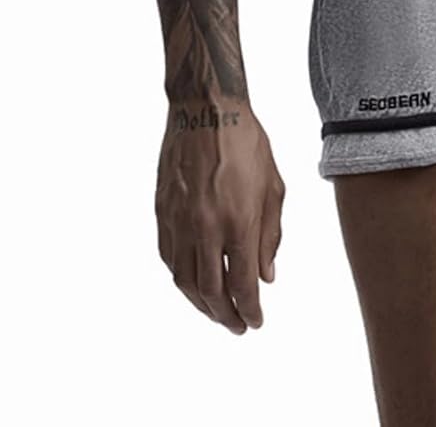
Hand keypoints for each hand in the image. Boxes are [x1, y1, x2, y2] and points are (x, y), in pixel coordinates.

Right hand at [155, 100, 285, 333]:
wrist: (205, 110)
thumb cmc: (246, 142)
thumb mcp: (273, 186)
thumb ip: (270, 235)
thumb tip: (267, 275)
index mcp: (239, 221)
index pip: (244, 284)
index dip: (250, 310)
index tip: (256, 322)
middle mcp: (206, 227)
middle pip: (212, 292)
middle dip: (226, 316)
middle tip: (237, 326)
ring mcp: (179, 222)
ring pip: (185, 282)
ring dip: (201, 305)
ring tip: (216, 311)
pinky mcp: (162, 213)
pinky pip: (169, 258)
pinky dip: (181, 279)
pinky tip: (193, 283)